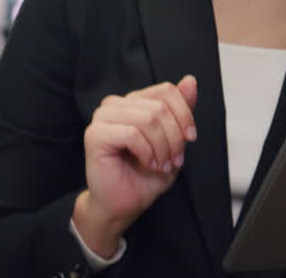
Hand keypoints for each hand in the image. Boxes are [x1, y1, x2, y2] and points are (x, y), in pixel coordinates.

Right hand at [72, 75, 198, 256]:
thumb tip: (190, 80)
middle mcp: (115, 104)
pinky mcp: (95, 134)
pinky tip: (146, 163)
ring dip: (161, 147)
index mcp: (133, 101)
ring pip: (148, 118)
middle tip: (173, 161)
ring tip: (160, 165)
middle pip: (159, 106)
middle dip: (174, 138)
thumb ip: (180, 110)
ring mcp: (102, 117)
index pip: (166, 90)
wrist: (122, 205)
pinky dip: (146, 152)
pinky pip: (132, 134)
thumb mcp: (173, 140)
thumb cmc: (143, 176)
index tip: (190, 138)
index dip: (184, 114)